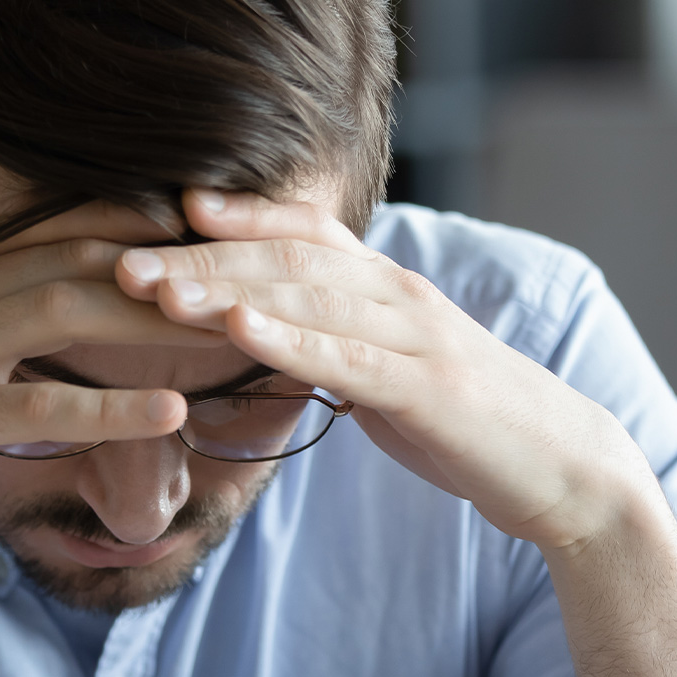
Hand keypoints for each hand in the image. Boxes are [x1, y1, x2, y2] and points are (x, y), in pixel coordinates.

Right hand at [0, 238, 224, 556]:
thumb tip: (21, 317)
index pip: (59, 235)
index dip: (140, 233)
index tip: (206, 242)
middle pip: (81, 261)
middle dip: (167, 267)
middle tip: (244, 278)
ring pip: (70, 314)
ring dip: (157, 319)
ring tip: (231, 329)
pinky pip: (40, 407)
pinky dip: (111, 408)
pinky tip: (171, 411)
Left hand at [116, 191, 651, 549]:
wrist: (555, 466)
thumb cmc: (466, 425)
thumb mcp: (388, 378)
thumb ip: (335, 352)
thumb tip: (275, 348)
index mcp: (386, 291)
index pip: (302, 236)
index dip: (236, 219)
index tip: (166, 210)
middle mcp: (396, 295)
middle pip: (284, 260)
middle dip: (199, 258)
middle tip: (121, 260)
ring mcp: (412, 335)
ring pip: (304, 297)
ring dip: (224, 289)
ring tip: (157, 289)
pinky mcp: (423, 386)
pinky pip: (344, 355)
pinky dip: (288, 338)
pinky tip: (237, 328)